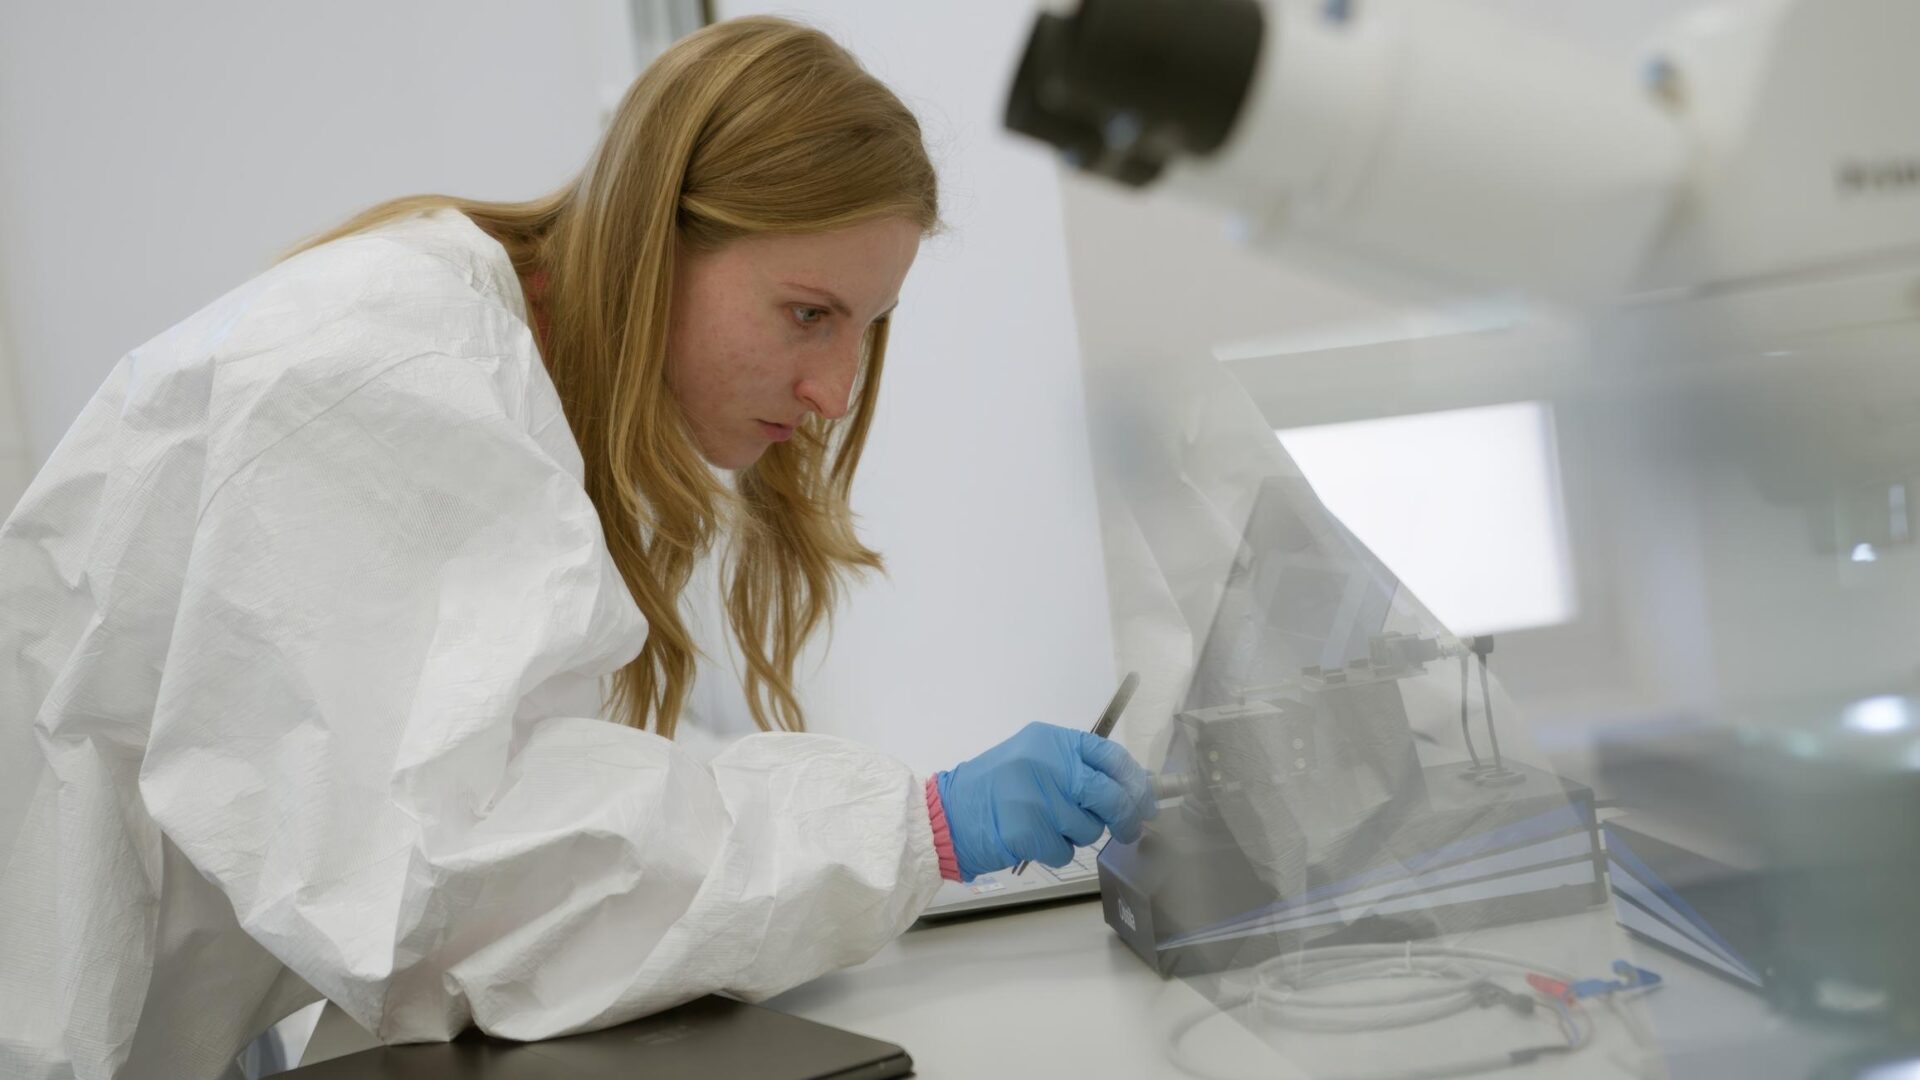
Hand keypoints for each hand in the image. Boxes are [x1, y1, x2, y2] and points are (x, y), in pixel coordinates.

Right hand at [935, 722, 1155, 879]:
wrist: (947, 814)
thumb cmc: (992, 789)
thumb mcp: (1032, 760)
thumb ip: (1075, 767)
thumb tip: (1130, 787)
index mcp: (1050, 741)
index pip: (1110, 755)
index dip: (1135, 780)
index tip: (1147, 798)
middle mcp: (1047, 764)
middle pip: (1110, 794)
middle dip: (1128, 816)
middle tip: (1132, 828)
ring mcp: (1038, 798)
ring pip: (1089, 827)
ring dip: (1078, 834)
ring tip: (1048, 826)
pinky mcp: (1029, 831)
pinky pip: (1065, 850)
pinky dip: (1054, 851)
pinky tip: (1033, 839)